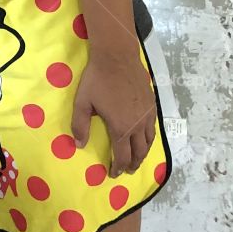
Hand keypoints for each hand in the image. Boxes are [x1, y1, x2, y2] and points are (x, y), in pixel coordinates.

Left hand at [71, 44, 156, 178]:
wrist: (117, 58)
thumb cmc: (97, 80)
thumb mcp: (82, 103)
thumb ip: (80, 125)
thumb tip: (79, 145)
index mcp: (121, 128)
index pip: (122, 156)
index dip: (118, 168)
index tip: (114, 174)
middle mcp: (138, 125)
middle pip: (139, 152)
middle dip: (133, 164)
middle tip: (127, 170)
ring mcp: (147, 115)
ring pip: (149, 141)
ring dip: (143, 153)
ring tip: (137, 159)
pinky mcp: (151, 105)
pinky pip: (153, 127)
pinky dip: (149, 138)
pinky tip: (144, 137)